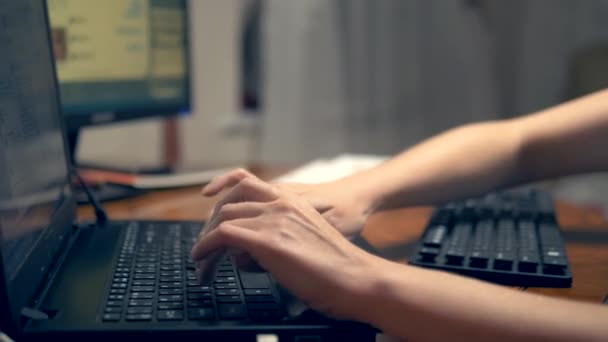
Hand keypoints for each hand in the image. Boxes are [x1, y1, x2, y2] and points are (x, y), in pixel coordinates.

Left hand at [192, 175, 382, 320]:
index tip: (208, 198)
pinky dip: (206, 247)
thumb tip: (244, 254)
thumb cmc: (335, 265)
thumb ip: (276, 237)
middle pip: (230, 202)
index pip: (246, 181)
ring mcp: (275, 219)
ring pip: (223, 218)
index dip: (222, 189)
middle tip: (204, 247)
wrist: (357, 276)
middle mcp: (281, 203)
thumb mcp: (305, 239)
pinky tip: (201, 260)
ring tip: (201, 261)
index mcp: (292, 200)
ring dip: (206, 240)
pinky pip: (224, 235)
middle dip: (211, 224)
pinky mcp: (269, 240)